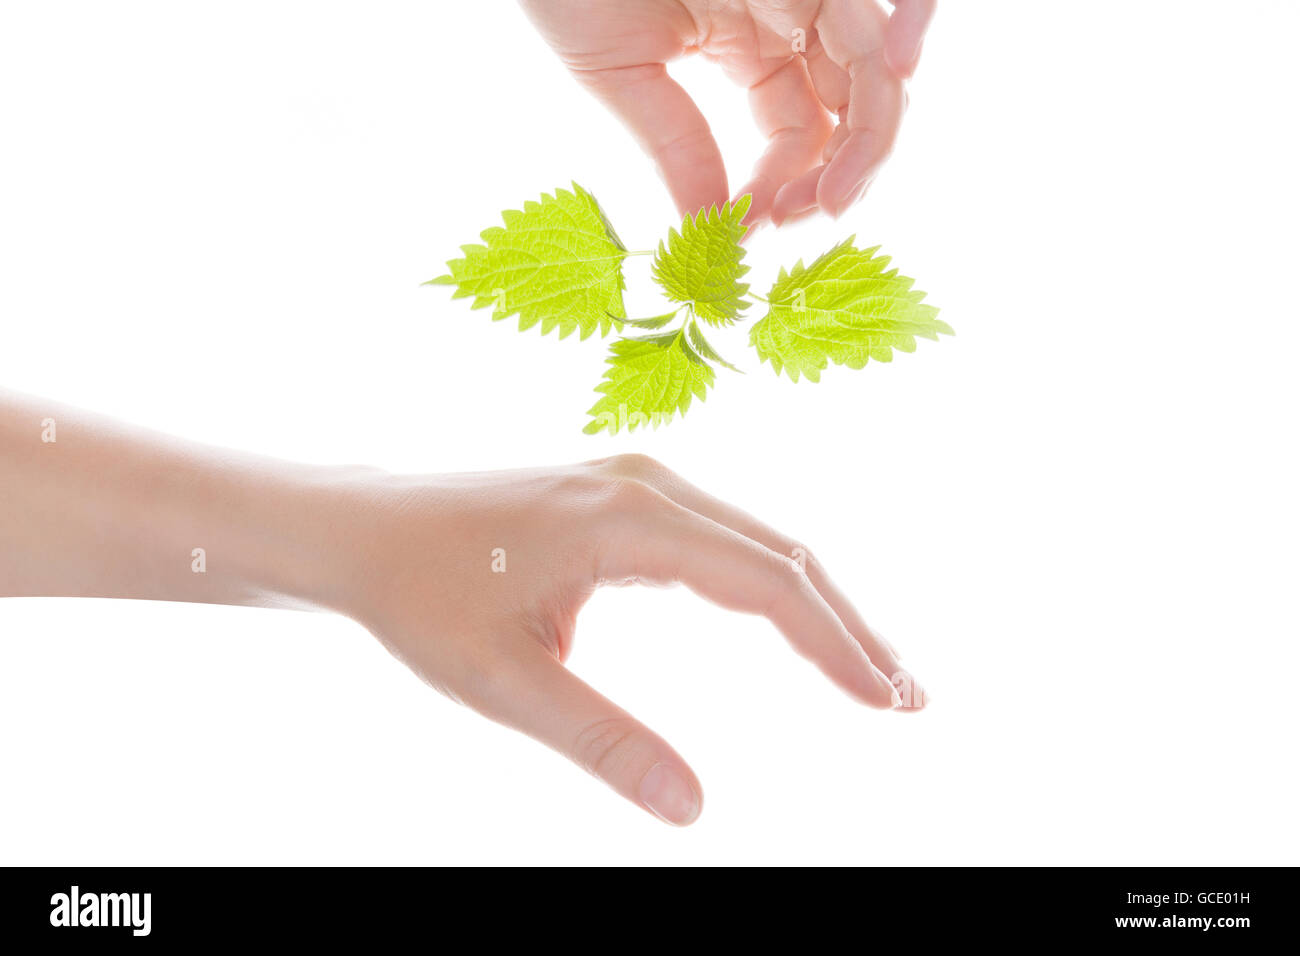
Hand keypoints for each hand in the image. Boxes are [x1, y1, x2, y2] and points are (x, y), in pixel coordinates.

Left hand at [343, 454, 926, 825]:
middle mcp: (647, 484)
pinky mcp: (627, 494)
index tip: (888, 702)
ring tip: (870, 672)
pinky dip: (772, 585)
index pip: (765, 582)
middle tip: (907, 698)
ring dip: (819, 605)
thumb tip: (693, 807)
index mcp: (625, 520)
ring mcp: (638, 480)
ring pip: (760, 541)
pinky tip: (794, 627)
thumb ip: (601, 741)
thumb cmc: (420, 594)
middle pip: (783, 553)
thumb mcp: (503, 680)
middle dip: (848, 628)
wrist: (364, 530)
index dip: (835, 643)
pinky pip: (724, 537)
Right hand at [518, 0, 936, 228]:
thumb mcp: (622, 72)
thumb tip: (708, 230)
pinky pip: (881, 12)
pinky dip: (898, 50)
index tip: (747, 228)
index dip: (784, 188)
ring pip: (877, 73)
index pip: (800, 133)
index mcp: (752, 44)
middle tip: (802, 222)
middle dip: (840, 178)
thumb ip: (674, 146)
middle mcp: (792, 15)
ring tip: (831, 203)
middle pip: (854, 111)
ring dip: (869, 145)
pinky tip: (884, 102)